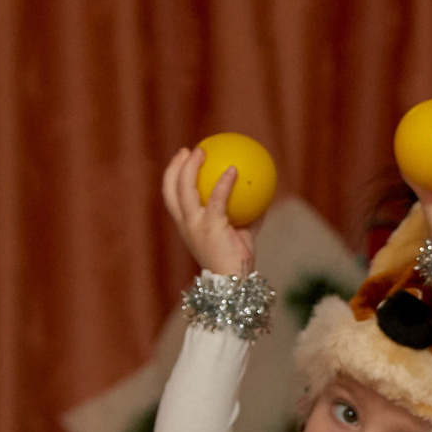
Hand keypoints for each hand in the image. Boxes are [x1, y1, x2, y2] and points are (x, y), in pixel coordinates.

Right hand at [161, 145, 257, 277]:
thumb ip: (245, 217)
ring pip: (185, 188)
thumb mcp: (240, 234)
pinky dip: (224, 182)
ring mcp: (194, 225)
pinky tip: (234, 169)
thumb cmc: (237, 260)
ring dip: (192, 167)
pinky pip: (217, 198)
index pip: (171, 197)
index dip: (172, 176)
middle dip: (176, 166)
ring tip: (204, 151)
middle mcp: (185, 223)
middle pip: (171, 188)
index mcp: (186, 225)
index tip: (183, 159)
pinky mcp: (210, 227)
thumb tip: (260, 198)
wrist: (234, 281)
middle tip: (189, 150)